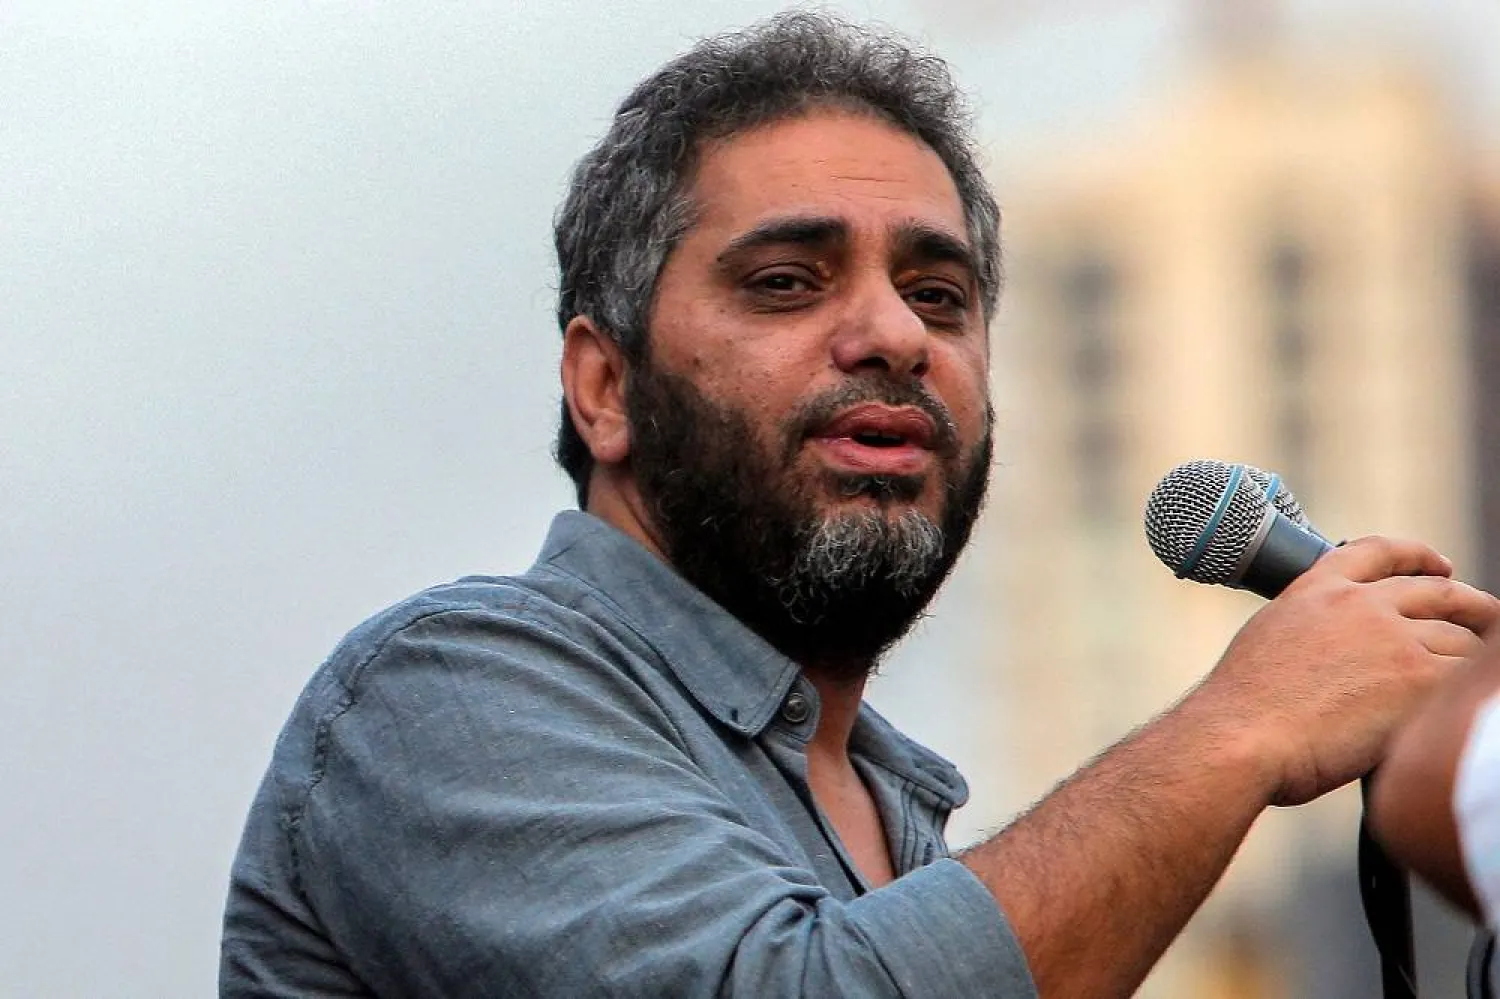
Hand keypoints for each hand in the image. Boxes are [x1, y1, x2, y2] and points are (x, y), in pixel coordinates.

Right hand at [1189, 536, 1499, 807]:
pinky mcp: (1418, 680)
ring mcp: (1395, 639)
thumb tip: (1340, 653)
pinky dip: (1467, 695)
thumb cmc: (1243, 710)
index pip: (1379, 552)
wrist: (1242, 735)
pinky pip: (1466, 680)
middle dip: (1471, 604)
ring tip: (1474, 681)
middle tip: (1486, 616)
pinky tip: (1460, 709)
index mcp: (1318, 588)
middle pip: (1440, 592)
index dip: (1417, 555)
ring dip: (1471, 661)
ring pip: (1461, 642)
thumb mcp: (1271, 641)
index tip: (1438, 566)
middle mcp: (1360, 604)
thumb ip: (1313, 631)